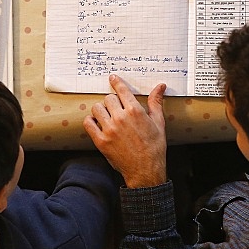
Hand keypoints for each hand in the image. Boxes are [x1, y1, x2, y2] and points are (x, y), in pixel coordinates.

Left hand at [83, 74, 167, 188]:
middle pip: (108, 98)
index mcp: (135, 111)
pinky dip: (91, 121)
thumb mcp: (159, 123)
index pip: (121, 90)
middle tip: (116, 107)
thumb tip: (160, 86)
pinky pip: (88, 123)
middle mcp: (120, 118)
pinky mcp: (101, 141)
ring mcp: (109, 130)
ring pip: (97, 108)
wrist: (146, 170)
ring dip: (101, 110)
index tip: (112, 78)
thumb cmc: (154, 147)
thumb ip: (156, 102)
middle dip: (112, 101)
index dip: (116, 82)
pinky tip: (97, 123)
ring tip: (107, 116)